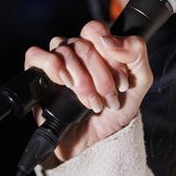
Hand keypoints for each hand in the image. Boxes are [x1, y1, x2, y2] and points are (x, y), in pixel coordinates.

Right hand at [23, 20, 152, 162]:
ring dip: (82, 81)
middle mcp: (75, 53)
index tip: (122, 82)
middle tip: (109, 100)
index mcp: (97, 48)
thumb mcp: (140, 81)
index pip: (95, 30)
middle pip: (82, 45)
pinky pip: (35, 56)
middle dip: (100, 77)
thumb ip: (135, 52)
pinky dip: (51, 66)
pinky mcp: (38, 78)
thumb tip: (107, 39)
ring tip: (92, 103)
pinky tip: (64, 83)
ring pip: (63, 50)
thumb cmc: (116, 113)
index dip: (110, 54)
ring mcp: (56, 64)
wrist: (99, 144)